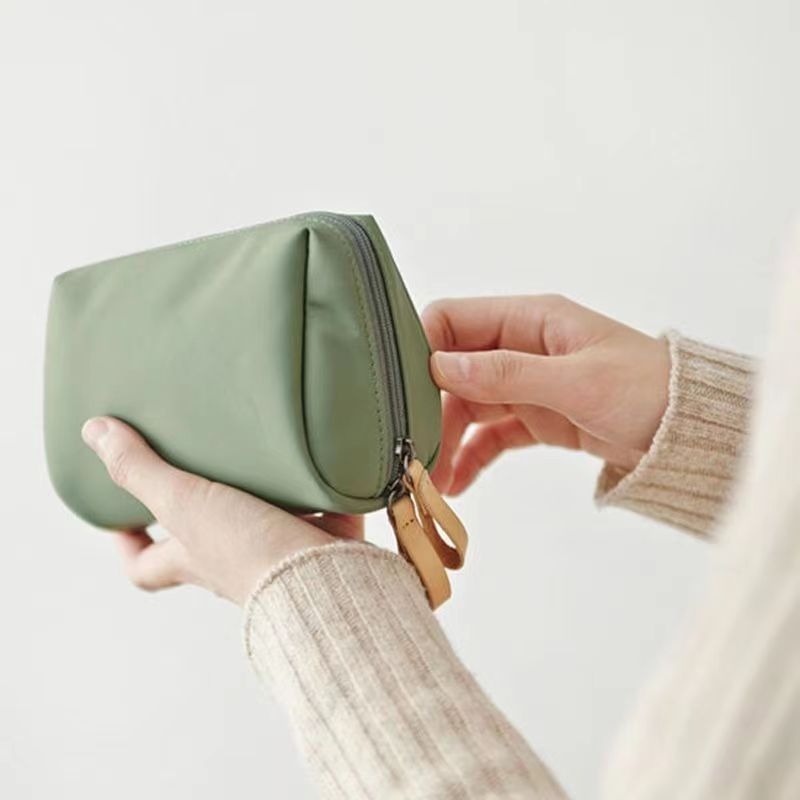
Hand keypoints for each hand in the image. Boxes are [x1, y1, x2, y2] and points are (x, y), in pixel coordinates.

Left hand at [81, 417, 362, 604]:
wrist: (321, 574)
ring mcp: (277, 553)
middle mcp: (231, 561)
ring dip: (260, 495)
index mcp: (193, 557)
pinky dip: (315, 491)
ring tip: (258, 451)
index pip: (145, 565)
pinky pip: (315, 512)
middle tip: (198, 469)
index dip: (128, 545)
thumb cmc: (247, 550)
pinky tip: (317, 458)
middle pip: (203, 543)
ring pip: (260, 523)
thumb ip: (141, 469)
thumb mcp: (183, 502)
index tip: (120, 518)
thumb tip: (92, 432)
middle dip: (199, 511)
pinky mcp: (320, 539)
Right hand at [421, 294, 670, 494]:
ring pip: (468, 406)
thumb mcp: (576, 380)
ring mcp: (526, 384)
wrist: (690, 434)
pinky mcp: (535, 418)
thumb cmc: (646, 390)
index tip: (404, 390)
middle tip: (415, 446)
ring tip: (433, 477)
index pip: (454, 319)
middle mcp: (520, 347)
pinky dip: (472, 456)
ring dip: (447, 438)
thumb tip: (441, 366)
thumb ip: (507, 373)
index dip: (423, 348)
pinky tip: (457, 482)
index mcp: (530, 320)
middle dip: (431, 407)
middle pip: (453, 370)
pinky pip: (491, 434)